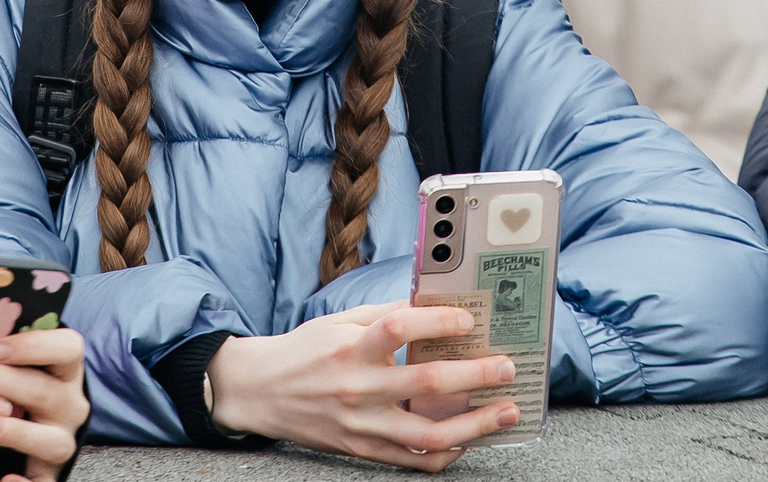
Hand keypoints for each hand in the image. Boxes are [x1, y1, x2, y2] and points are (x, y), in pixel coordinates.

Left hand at [0, 325, 88, 479]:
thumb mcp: (11, 365)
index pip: (68, 348)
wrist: (29, 430)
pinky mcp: (49, 473)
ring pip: (51, 439)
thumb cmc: (10, 387)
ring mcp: (61, 440)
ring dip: (16, 431)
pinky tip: (4, 478)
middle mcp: (70, 405)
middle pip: (44, 390)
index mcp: (64, 370)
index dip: (34, 346)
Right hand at [204, 302, 520, 470]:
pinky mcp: (362, 450)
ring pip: (427, 434)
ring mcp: (361, 424)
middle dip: (474, 375)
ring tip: (504, 412)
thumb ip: (385, 314)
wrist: (261, 392)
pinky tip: (467, 440)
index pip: (399, 328)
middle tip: (505, 368)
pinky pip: (412, 461)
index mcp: (352, 346)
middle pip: (425, 384)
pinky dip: (445, 453)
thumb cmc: (305, 351)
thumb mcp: (339, 321)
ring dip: (474, 424)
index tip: (468, 318)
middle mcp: (357, 387)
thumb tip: (434, 306)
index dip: (437, 321)